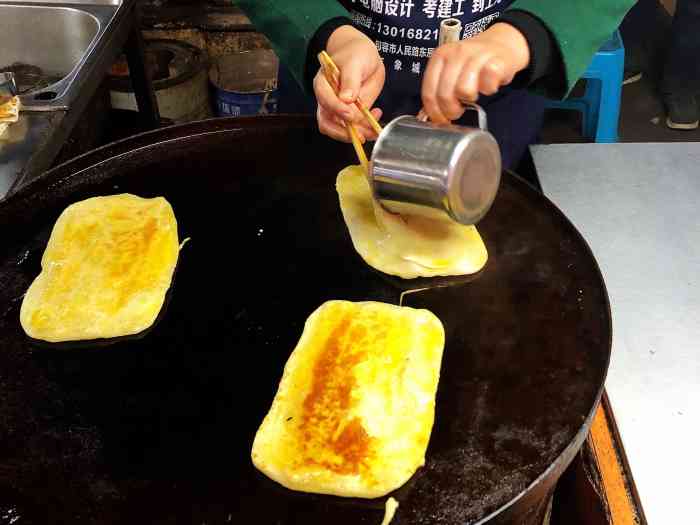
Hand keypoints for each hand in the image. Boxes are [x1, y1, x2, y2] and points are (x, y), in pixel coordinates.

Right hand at [313, 25, 384, 142]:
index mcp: (323, 84)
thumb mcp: (355, 61)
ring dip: (359, 133)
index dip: (336, 109)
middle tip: (361, 134)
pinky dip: (366, 128)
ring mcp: (339, 109)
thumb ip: (350, 79)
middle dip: (344, 132)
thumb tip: (345, 99)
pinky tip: (376, 115)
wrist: (365, 56)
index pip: (324, 100)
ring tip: (374, 129)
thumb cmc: (356, 54)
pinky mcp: (351, 114)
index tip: (349, 114)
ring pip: (342, 130)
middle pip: (328, 123)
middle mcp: (328, 100)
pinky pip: (356, 127)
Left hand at [421, 23, 529, 122]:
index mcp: (440, 56)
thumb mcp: (450, 71)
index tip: (441, 119)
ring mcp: (476, 55)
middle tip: (458, 110)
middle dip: (451, 110)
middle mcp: (456, 53)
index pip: (429, 92)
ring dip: (469, 99)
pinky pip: (488, 84)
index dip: (434, 112)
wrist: (500, 43)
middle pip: (445, 95)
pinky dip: (488, 90)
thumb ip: (439, 88)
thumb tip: (432, 115)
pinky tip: (488, 87)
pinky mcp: (496, 60)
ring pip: (464, 90)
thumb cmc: (473, 62)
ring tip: (472, 96)